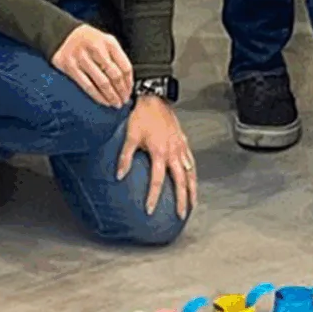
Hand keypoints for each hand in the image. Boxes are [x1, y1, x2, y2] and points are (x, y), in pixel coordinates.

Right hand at [51, 21, 134, 108]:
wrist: (63, 35)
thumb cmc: (89, 41)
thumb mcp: (105, 41)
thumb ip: (117, 57)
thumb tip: (127, 82)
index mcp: (109, 42)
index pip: (125, 66)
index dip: (129, 83)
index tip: (129, 92)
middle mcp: (96, 48)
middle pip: (115, 76)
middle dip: (121, 92)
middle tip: (123, 101)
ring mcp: (82, 57)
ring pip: (102, 83)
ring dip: (111, 97)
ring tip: (115, 103)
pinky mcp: (70, 66)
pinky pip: (88, 86)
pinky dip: (98, 96)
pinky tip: (103, 101)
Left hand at [116, 94, 196, 217]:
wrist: (154, 97)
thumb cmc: (141, 115)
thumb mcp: (130, 136)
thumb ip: (125, 158)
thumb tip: (118, 175)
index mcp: (160, 152)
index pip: (157, 181)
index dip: (153, 197)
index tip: (149, 210)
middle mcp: (174, 152)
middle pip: (181, 181)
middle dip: (182, 200)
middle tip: (181, 214)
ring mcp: (181, 148)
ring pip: (191, 173)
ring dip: (192, 190)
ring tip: (192, 203)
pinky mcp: (184, 142)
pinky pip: (192, 162)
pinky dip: (193, 173)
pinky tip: (193, 180)